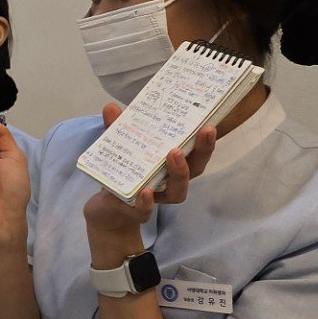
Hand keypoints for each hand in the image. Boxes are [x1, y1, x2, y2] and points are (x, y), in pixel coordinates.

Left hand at [83, 104, 217, 237]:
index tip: (210, 123)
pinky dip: (146, 202)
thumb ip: (117, 129)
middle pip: (195, 169)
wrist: (107, 206)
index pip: (196, 152)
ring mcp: (157, 197)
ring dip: (180, 173)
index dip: (206, 141)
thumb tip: (111, 107)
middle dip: (203, 150)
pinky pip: (145, 210)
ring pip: (178, 192)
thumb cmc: (124, 172)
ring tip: (173, 154)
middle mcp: (171, 181)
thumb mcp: (121, 148)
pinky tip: (145, 191)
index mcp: (173, 163)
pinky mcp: (136, 211)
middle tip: (204, 131)